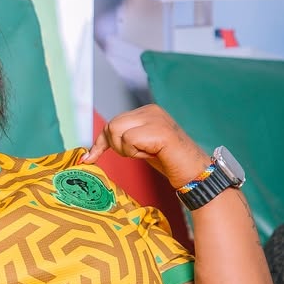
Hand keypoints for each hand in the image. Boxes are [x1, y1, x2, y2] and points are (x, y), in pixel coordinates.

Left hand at [81, 104, 208, 186]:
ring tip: (148, 153)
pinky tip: (153, 154)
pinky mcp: (159, 131)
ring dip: (128, 150)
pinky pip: (129, 140)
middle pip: (111, 126)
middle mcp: (151, 110)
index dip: (99, 142)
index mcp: (147, 111)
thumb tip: (92, 150)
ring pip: (117, 131)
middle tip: (140, 155)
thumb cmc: (170, 161)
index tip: (89, 158)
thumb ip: (123, 141)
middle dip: (118, 147)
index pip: (112, 123)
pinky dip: (136, 153)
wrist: (195, 172)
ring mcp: (156, 119)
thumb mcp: (141, 147)